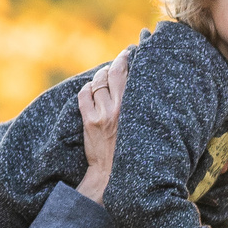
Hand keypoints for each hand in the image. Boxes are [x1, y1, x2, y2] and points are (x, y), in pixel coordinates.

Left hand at [73, 49, 131, 202]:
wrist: (113, 175)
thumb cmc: (133, 152)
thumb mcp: (144, 127)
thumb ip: (142, 108)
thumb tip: (142, 88)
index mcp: (134, 108)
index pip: (128, 73)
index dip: (126, 58)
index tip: (129, 52)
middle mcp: (118, 108)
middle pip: (112, 73)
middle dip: (115, 63)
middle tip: (118, 61)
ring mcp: (102, 114)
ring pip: (97, 82)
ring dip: (100, 76)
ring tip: (104, 77)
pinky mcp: (89, 121)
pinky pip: (84, 95)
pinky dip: (87, 89)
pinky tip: (91, 90)